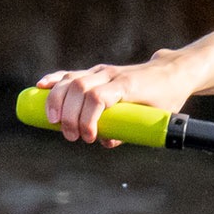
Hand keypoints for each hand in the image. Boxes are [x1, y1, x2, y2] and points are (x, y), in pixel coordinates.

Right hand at [35, 57, 194, 145]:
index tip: (89, 137)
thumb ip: (128, 130)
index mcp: (127, 85)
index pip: (97, 97)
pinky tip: (40, 87)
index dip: (87, 119)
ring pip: (71, 80)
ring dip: (56, 100)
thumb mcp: (154, 117)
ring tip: (53, 122)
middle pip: (78, 89)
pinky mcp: (97, 72)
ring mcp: (102, 72)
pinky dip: (54, 80)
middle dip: (68, 115)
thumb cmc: (165, 96)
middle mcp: (111, 75)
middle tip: (71, 136)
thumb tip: (105, 142)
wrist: (172, 72)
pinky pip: (71, 74)